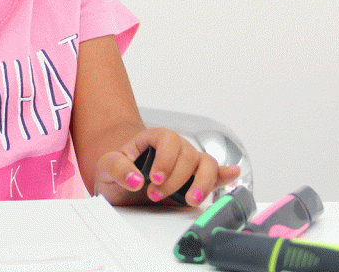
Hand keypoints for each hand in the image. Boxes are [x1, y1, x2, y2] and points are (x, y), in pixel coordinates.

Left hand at [93, 127, 240, 205]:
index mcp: (154, 139)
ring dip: (204, 182)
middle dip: (176, 179)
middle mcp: (176, 149)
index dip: (165, 159)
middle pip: (189, 155)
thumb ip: (118, 169)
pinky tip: (232, 176)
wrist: (121, 182)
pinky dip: (225, 176)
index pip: (168, 139)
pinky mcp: (196, 181)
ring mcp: (188, 164)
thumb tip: (134, 179)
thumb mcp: (106, 168)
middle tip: (156, 195)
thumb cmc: (116, 169)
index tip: (153, 179)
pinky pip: (216, 174)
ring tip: (192, 199)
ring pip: (208, 164)